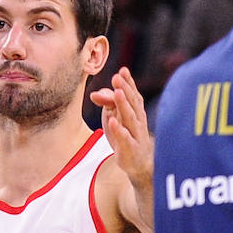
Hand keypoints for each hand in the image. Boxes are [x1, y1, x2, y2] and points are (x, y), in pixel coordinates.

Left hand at [91, 65, 151, 193]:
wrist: (138, 162)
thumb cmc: (126, 134)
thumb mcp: (114, 115)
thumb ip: (106, 102)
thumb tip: (94, 94)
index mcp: (135, 109)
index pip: (133, 93)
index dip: (128, 82)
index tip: (122, 70)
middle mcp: (138, 119)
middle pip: (132, 102)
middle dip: (125, 89)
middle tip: (117, 77)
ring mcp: (135, 134)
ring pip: (130, 117)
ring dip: (124, 105)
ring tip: (117, 93)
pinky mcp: (130, 148)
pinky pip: (125, 138)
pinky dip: (119, 129)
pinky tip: (112, 121)